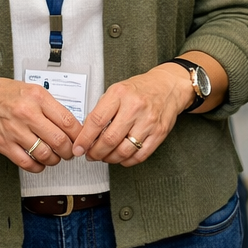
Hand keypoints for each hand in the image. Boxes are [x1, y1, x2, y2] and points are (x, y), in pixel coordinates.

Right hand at [0, 72, 81, 172]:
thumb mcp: (32, 90)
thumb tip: (70, 125)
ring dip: (55, 160)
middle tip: (70, 152)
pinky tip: (40, 163)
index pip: (67, 121)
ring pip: (44, 154)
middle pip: (59, 140)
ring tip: (55, 157)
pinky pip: (26, 163)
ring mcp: (14, 130)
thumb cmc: (5, 93)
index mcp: (37, 97)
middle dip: (69, 151)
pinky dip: (38, 167)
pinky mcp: (3, 144)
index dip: (78, 135)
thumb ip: (50, 106)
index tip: (80, 139)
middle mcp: (26, 113)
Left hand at [73, 64, 189, 165]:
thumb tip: (86, 134)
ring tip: (105, 156)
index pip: (97, 121)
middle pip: (109, 139)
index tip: (78, 148)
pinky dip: (126, 161)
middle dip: (95, 152)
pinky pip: (139, 155)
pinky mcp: (159, 133)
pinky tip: (121, 157)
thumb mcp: (117, 90)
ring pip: (124, 151)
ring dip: (110, 158)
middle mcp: (135, 107)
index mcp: (120, 94)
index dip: (84, 139)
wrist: (168, 86)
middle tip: (91, 154)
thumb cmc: (140, 89)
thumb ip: (102, 110)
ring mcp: (149, 121)